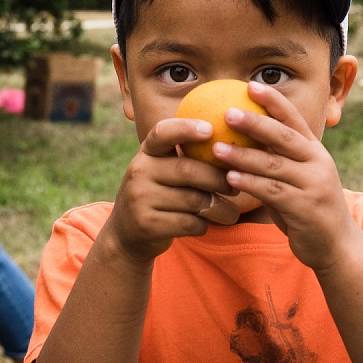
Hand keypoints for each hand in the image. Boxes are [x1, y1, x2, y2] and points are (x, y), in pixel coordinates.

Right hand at [106, 117, 238, 265]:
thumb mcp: (163, 170)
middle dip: (218, 179)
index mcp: (147, 152)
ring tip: (233, 212)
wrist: (126, 233)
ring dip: (219, 207)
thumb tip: (232, 145)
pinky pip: (188, 223)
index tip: (210, 129)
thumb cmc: (159, 194)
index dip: (186, 129)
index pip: (163, 133)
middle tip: (235, 187)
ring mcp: (140, 198)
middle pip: (188, 170)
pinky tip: (205, 224)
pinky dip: (203, 225)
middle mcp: (139, 171)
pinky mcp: (147, 224)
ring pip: (193, 200)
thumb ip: (186, 157)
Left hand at [213, 81, 352, 272]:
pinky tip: (230, 177)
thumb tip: (244, 141)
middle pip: (283, 136)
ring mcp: (314, 184)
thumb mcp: (298, 179)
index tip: (250, 85)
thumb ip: (279, 160)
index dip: (274, 101)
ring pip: (273, 164)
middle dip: (254, 122)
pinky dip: (250, 183)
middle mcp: (317, 162)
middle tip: (227, 112)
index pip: (294, 119)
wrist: (337, 245)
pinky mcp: (305, 207)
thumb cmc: (308, 209)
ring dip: (243, 155)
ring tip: (216, 148)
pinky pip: (272, 191)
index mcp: (315, 151)